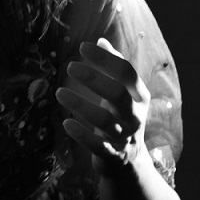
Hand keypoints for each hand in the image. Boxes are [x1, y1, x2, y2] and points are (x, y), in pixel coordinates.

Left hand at [56, 38, 149, 172]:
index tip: (83, 47)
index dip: (105, 58)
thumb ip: (114, 66)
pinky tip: (66, 123)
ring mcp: (124, 136)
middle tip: (70, 67)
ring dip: (80, 104)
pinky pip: (97, 145)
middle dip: (94, 78)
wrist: (129, 160)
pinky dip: (81, 134)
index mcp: (140, 96)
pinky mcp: (112, 155)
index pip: (126, 72)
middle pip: (117, 94)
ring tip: (59, 92)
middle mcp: (135, 115)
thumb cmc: (121, 117)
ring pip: (104, 120)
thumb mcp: (124, 92)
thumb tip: (100, 40)